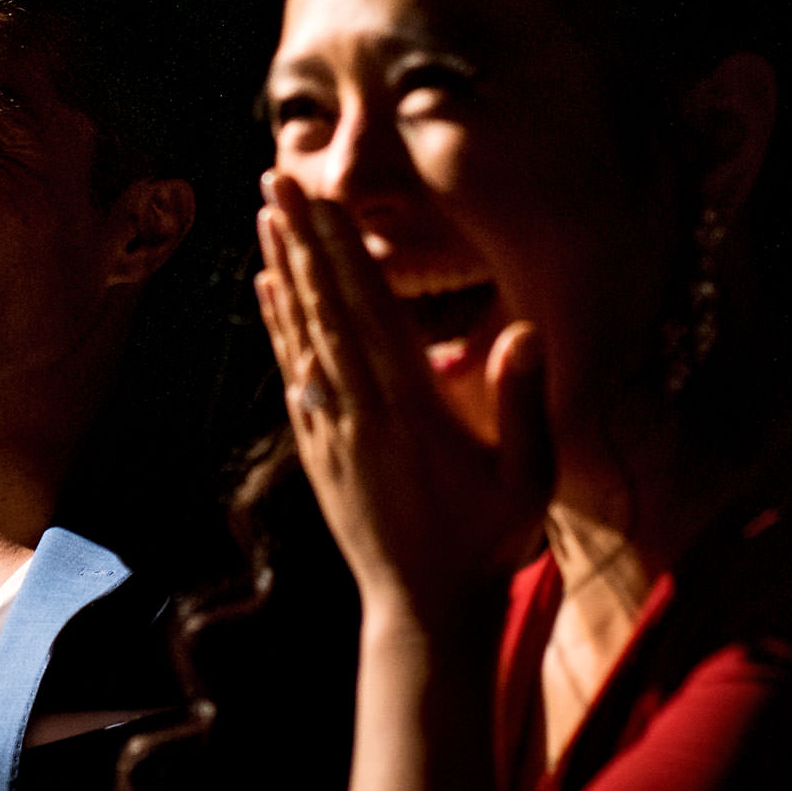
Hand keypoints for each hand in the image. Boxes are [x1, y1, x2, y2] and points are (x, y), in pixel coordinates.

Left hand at [254, 173, 550, 625]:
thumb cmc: (487, 543)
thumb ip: (524, 404)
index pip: (371, 310)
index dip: (345, 250)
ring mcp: (331, 432)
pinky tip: (267, 293)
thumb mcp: (527, 479)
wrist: (424, 611)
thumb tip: (525, 330)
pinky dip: (278, 327)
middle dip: (300, 241)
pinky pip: (292, 374)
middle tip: (275, 179)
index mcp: (411, 409)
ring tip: (264, 217)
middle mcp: (360, 412)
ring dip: (281, 272)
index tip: (324, 198)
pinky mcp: (318, 452)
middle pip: (324, 309)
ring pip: (300, 336)